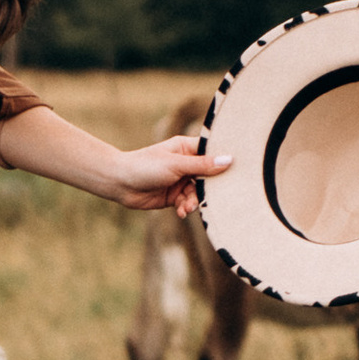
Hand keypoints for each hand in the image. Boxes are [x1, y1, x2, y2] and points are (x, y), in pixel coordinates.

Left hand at [110, 134, 229, 218]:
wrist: (120, 183)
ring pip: (197, 192)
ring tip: (187, 207)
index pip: (211, 152)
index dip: (224, 160)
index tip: (238, 168)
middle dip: (210, 187)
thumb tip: (229, 160)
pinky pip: (186, 202)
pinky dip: (185, 208)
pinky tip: (181, 212)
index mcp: (186, 148)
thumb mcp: (176, 165)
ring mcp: (180, 180)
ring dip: (194, 201)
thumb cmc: (145, 166)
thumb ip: (202, 165)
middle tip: (216, 196)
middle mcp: (185, 163)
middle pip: (208, 175)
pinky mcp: (173, 196)